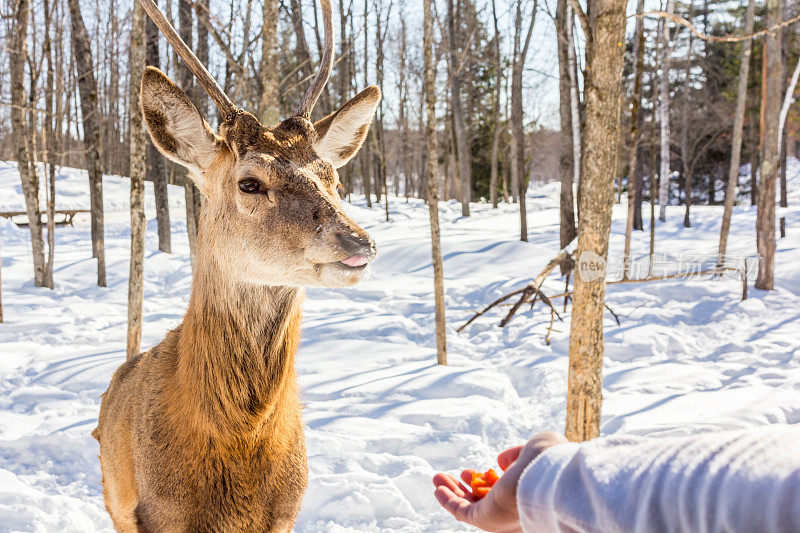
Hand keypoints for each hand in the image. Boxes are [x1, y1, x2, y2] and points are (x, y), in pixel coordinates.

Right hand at [432, 431, 566, 531]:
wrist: (549, 477)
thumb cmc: (549, 461)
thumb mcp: (535, 447)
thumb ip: (516, 454)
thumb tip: (500, 461)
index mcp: (524, 492)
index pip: (500, 492)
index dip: (483, 482)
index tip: (472, 472)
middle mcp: (511, 507)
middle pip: (481, 501)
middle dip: (464, 488)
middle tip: (455, 475)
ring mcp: (498, 515)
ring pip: (468, 505)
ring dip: (451, 492)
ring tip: (437, 477)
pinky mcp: (485, 518)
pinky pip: (461, 511)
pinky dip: (447, 500)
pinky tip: (438, 488)